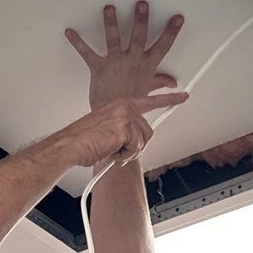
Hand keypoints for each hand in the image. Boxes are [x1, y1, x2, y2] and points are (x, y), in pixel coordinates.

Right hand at [52, 91, 186, 171]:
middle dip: (136, 145)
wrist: (70, 145)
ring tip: (111, 148)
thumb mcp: (108, 127)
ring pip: (143, 141)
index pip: (150, 100)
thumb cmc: (85, 139)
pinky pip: (136, 148)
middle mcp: (125, 107)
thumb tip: (138, 141)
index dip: (169, 98)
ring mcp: (126, 116)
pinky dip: (124, 155)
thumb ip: (125, 128)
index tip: (182, 96)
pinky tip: (110, 150)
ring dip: (129, 151)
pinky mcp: (125, 129)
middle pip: (148, 131)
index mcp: (122, 104)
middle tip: (118, 149)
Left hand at [66, 2, 183, 110]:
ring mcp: (115, 63)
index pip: (163, 47)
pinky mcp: (98, 67)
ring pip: (114, 40)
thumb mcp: (149, 91)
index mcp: (146, 65)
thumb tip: (174, 83)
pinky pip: (87, 53)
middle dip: (140, 21)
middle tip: (141, 5)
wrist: (114, 116)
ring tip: (109, 9)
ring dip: (111, 24)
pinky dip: (77, 43)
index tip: (177, 18)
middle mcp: (132, 61)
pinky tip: (69, 32)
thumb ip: (160, 82)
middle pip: (139, 38)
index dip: (171, 32)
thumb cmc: (131, 102)